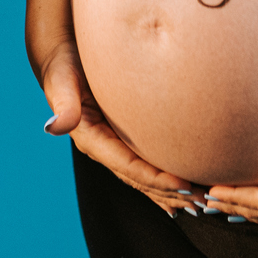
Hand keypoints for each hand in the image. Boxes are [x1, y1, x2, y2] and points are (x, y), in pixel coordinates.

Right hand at [38, 39, 197, 217]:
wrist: (62, 54)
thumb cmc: (63, 63)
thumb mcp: (61, 79)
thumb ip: (63, 103)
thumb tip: (54, 126)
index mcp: (90, 139)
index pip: (128, 166)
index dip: (156, 179)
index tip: (184, 186)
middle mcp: (103, 148)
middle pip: (140, 178)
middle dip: (170, 192)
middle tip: (203, 202)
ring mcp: (113, 145)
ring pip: (145, 176)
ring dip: (171, 191)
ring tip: (200, 202)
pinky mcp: (122, 137)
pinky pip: (146, 163)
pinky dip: (165, 178)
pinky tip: (184, 188)